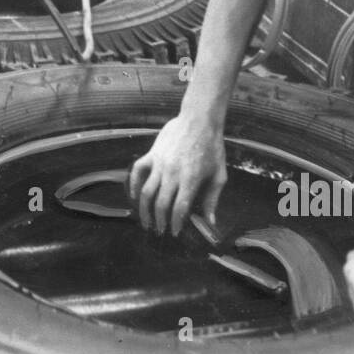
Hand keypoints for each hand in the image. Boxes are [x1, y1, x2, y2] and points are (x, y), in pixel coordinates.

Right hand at [128, 114, 226, 235]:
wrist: (199, 119)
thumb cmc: (212, 147)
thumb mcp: (218, 174)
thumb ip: (212, 199)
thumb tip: (210, 221)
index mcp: (190, 179)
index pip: (179, 208)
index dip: (176, 224)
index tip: (175, 233)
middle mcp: (172, 173)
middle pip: (160, 204)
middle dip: (159, 221)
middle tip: (160, 231)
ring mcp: (160, 163)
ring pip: (146, 191)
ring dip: (144, 209)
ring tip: (146, 221)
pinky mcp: (152, 154)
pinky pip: (138, 171)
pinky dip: (134, 185)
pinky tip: (135, 196)